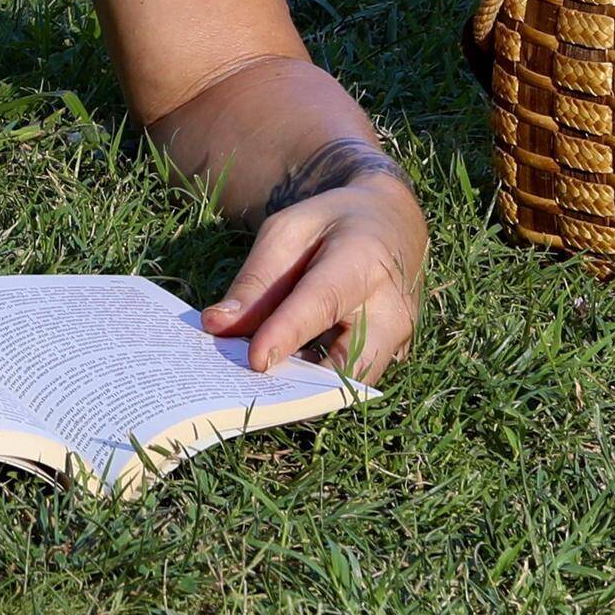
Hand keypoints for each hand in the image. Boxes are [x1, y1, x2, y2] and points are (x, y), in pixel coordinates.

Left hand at [201, 143, 426, 381]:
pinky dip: (312, 385)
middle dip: (302, 385)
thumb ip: (256, 280)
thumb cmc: (332, 224)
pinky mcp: (391, 357)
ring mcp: (398, 338)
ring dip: (303, 390)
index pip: (323, 302)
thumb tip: (217, 326)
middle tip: (248, 389)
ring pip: (351, 382)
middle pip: (352, 362)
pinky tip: (277, 379)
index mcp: (363, 259)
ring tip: (254, 386)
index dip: (287, 333)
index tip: (255, 362)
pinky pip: (350, 379)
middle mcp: (392, 307)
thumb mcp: (287, 231)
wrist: (392, 224)